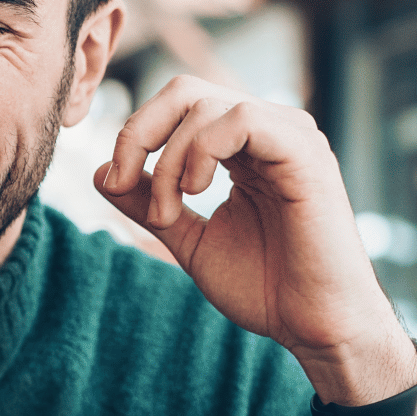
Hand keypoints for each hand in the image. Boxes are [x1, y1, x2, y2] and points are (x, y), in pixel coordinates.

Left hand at [95, 75, 416, 404]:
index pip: (178, 105)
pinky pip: (242, 118)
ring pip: (207, 103)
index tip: (116, 182)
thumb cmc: (265, 287)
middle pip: (185, 89)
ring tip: (169, 211)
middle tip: (125, 182)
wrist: (314, 326)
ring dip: (169, 157)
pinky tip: (198, 192)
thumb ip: (148, 203)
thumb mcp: (190, 240)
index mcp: (242, 147)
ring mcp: (289, 136)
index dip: (134, 134)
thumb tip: (102, 173)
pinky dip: (203, 149)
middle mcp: (267, 131)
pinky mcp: (304, 152)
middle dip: (139, 131)